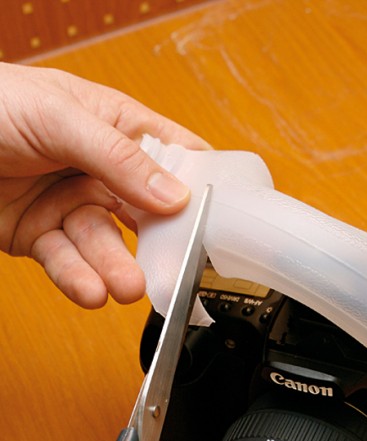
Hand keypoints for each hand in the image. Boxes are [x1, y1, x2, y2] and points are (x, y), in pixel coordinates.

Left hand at [0, 62, 209, 307]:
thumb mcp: (60, 117)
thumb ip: (119, 158)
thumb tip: (174, 194)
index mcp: (116, 127)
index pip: (174, 157)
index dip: (198, 187)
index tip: (218, 221)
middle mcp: (100, 169)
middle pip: (146, 213)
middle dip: (159, 245)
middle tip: (173, 270)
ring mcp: (71, 204)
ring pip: (106, 245)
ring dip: (117, 269)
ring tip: (125, 287)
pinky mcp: (41, 236)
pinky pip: (68, 263)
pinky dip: (79, 279)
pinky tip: (91, 290)